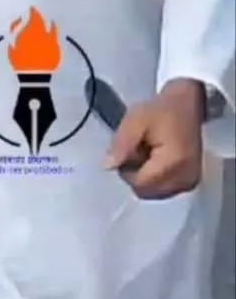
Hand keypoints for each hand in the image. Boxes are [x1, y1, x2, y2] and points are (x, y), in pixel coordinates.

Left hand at [106, 80, 203, 198]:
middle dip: (135, 174)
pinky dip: (155, 178)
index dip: (126, 170)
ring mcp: (189, 183)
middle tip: (137, 150)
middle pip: (147, 191)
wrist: (186, 106)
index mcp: (173, 164)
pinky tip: (156, 160)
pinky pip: (164, 189)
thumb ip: (121, 145)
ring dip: (145, 177)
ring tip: (148, 153)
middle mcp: (185, 179)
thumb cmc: (159, 111)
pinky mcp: (190, 182)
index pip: (140, 183)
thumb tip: (107, 167)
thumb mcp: (134, 121)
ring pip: (154, 192)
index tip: (126, 151)